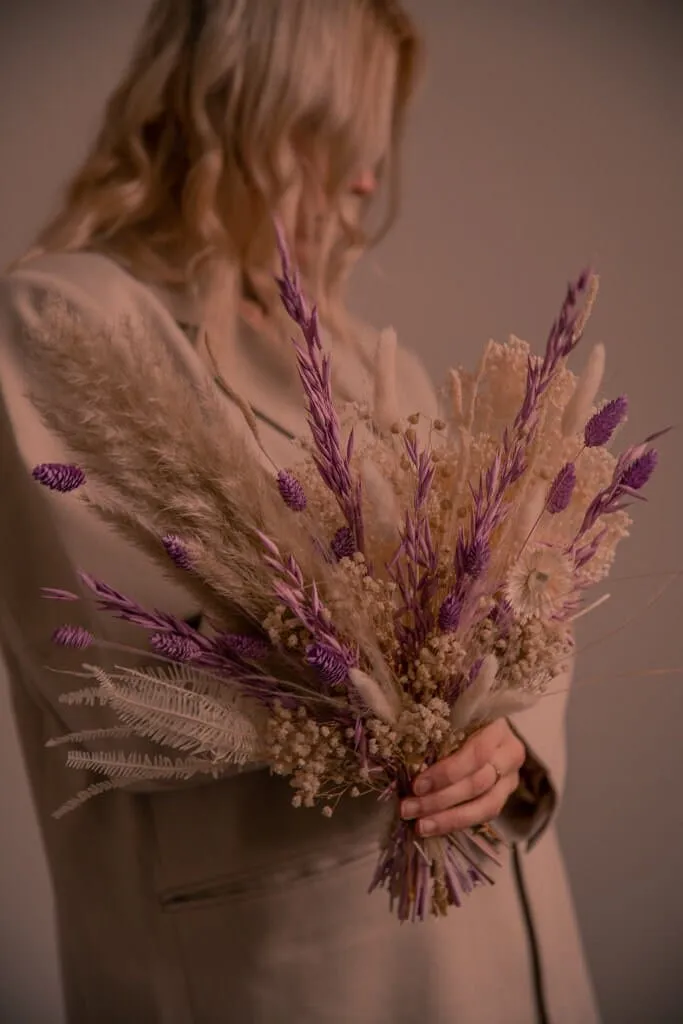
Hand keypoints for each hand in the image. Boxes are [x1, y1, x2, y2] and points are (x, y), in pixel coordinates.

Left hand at [400, 718, 525, 836]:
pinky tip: (433, 827)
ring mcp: (511, 777)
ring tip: (420, 825)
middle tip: (408, 808)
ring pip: (485, 806)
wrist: (487, 726)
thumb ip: (436, 730)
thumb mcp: (451, 716)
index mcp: (497, 728)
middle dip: (439, 799)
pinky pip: (484, 816)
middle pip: (477, 783)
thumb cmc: (460, 718)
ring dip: (448, 818)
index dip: (446, 773)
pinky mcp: (505, 796)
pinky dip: (457, 823)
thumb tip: (401, 750)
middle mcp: (510, 754)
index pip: (476, 754)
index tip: (417, 785)